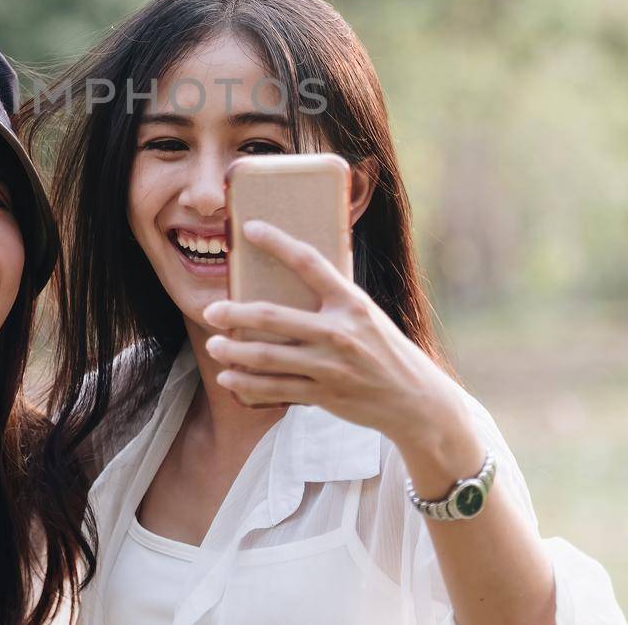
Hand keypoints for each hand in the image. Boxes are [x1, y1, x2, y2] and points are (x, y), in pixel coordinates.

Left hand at [200, 219, 466, 449]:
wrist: (415, 399)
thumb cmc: (385, 349)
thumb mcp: (367, 313)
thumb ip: (336, 294)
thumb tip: (302, 261)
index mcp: (352, 303)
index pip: (309, 262)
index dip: (277, 242)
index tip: (249, 229)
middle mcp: (339, 332)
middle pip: (273, 317)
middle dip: (235, 314)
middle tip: (211, 311)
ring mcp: (330, 366)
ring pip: (268, 357)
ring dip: (233, 352)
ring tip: (213, 345)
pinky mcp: (324, 394)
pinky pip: (275, 389)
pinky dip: (247, 384)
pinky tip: (228, 377)